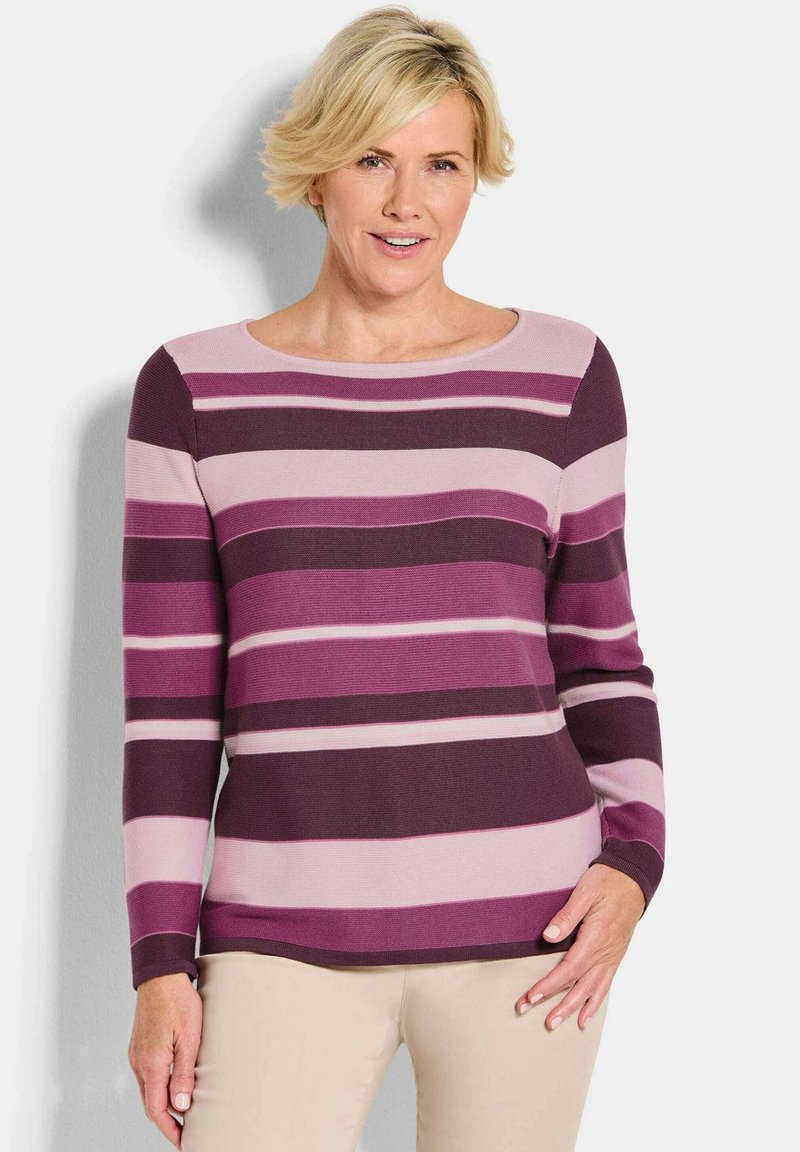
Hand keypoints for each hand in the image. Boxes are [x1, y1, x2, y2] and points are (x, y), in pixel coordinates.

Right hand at [127, 972, 202, 1146]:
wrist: (161, 974)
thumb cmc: (179, 1001)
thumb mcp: (189, 1038)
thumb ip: (184, 1073)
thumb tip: (181, 1106)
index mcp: (151, 1063)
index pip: (157, 1110)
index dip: (170, 1130)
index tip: (184, 1141)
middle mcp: (139, 1062)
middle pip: (150, 1104)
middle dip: (167, 1122)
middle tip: (186, 1133)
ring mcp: (136, 1053)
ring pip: (148, 1090)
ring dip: (163, 1104)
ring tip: (184, 1113)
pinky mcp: (139, 1045)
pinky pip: (147, 1075)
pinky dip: (159, 1087)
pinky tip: (173, 1085)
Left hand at [515, 863, 645, 1028]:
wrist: (634, 878)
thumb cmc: (607, 880)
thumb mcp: (585, 892)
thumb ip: (566, 916)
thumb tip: (548, 937)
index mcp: (596, 937)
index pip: (568, 970)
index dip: (548, 986)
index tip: (530, 998)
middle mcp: (606, 952)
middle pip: (579, 986)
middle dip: (558, 1004)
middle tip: (539, 1020)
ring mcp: (613, 956)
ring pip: (593, 990)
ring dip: (574, 1009)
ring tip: (556, 1024)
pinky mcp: (616, 956)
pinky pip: (606, 985)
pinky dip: (595, 1003)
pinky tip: (586, 1017)